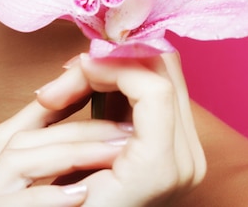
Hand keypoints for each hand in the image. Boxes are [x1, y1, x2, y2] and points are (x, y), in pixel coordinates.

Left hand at [0, 53, 205, 206]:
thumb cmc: (70, 196)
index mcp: (177, 147)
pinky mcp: (160, 164)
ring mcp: (182, 161)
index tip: (74, 66)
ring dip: (100, 66)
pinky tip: (76, 79)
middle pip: (163, 66)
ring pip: (156, 72)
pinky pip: (151, 91)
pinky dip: (111, 74)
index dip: (119, 56)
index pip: (163, 73)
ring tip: (58, 87)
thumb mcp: (94, 138)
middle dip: (108, 58)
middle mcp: (189, 154)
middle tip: (63, 72)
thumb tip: (95, 55)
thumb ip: (107, 104)